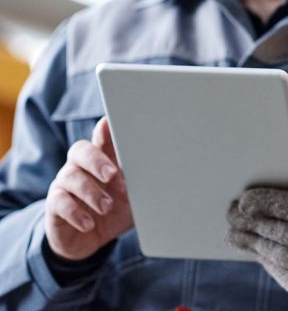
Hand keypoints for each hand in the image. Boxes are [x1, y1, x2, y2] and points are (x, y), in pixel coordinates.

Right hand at [44, 117, 133, 260]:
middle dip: (96, 160)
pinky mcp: (54, 205)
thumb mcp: (132, 197)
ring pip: (71, 177)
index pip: (102, 138)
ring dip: (91, 192)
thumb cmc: (115, 210)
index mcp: (102, 159)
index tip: (110, 122)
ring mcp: (65, 184)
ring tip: (107, 207)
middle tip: (112, 174)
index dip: (105, 130)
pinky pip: (59, 202)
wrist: (90, 240)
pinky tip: (89, 223)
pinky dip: (76, 213)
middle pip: (80, 150)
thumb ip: (141, 183)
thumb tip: (159, 174)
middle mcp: (80, 167)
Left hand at [226, 157, 287, 308]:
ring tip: (234, 229)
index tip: (245, 199)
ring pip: (275, 252)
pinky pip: (278, 271)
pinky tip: (252, 246)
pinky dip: (263, 257)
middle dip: (252, 221)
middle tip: (231, 212)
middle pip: (280, 231)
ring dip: (251, 240)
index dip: (267, 202)